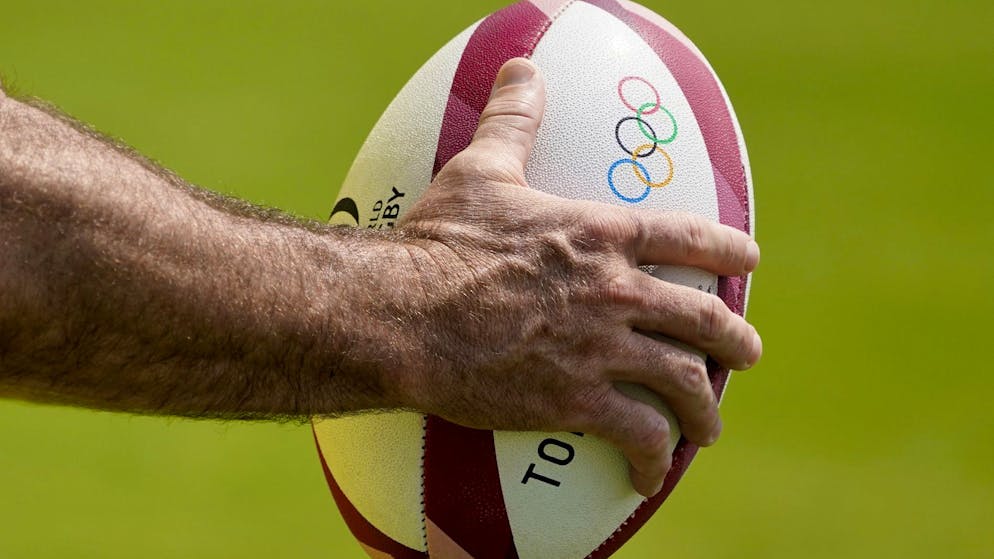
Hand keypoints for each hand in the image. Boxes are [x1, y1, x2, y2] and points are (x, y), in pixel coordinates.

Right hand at [389, 58, 761, 496]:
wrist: (407, 315)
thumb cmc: (439, 242)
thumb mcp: (481, 171)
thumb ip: (512, 121)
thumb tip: (522, 68)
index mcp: (601, 236)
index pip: (687, 239)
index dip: (727, 250)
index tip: (748, 263)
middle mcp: (616, 293)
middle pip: (703, 320)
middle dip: (734, 342)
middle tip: (746, 354)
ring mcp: (602, 350)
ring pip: (683, 382)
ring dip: (704, 407)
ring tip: (708, 426)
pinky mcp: (577, 402)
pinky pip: (638, 434)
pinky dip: (652, 456)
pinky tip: (649, 472)